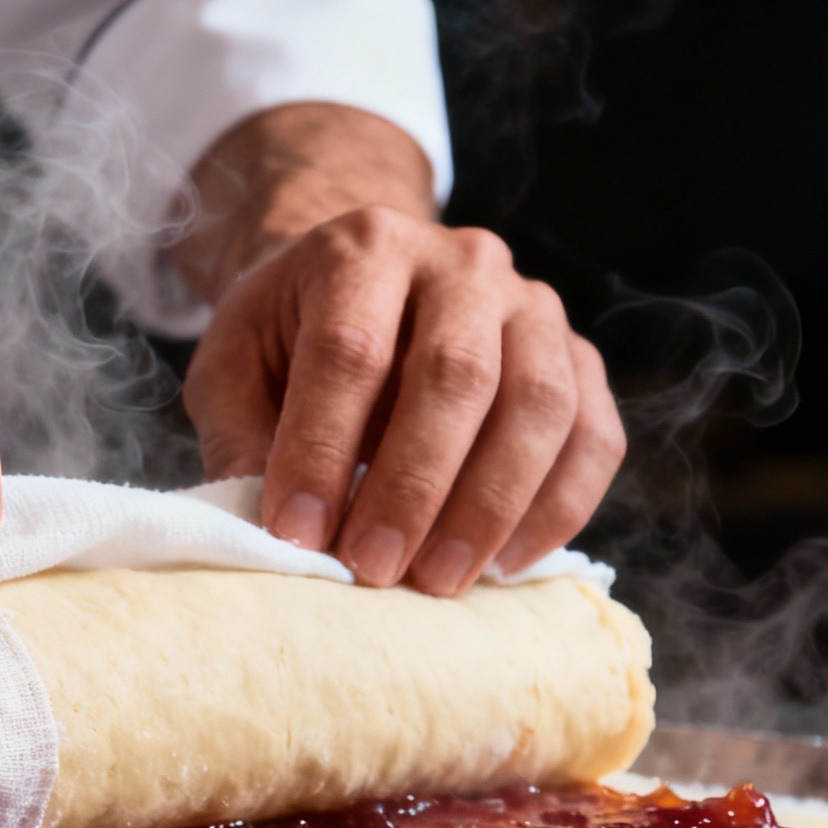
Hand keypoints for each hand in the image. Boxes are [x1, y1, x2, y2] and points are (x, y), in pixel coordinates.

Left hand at [174, 109, 623, 595]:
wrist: (360, 286)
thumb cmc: (288, 336)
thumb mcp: (233, 368)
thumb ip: (240, 439)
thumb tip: (266, 534)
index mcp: (364, 248)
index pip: (350, 350)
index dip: (322, 448)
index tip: (297, 533)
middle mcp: (462, 262)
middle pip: (456, 375)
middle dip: (413, 487)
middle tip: (374, 568)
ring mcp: (533, 305)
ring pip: (538, 404)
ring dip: (492, 505)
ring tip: (439, 579)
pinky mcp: (578, 357)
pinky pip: (594, 435)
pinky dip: (559, 507)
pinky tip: (507, 565)